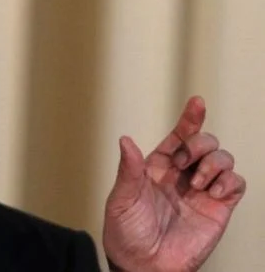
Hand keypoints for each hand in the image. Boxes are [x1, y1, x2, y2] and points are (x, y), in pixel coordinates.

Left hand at [102, 96, 245, 271]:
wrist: (143, 266)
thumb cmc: (126, 233)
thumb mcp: (121, 199)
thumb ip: (128, 170)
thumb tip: (125, 140)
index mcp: (157, 167)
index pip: (178, 137)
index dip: (189, 119)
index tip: (197, 103)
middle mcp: (181, 175)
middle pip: (204, 142)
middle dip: (199, 144)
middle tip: (185, 164)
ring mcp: (201, 191)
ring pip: (223, 158)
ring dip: (214, 163)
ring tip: (198, 183)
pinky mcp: (218, 209)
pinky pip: (236, 184)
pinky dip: (229, 182)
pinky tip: (212, 193)